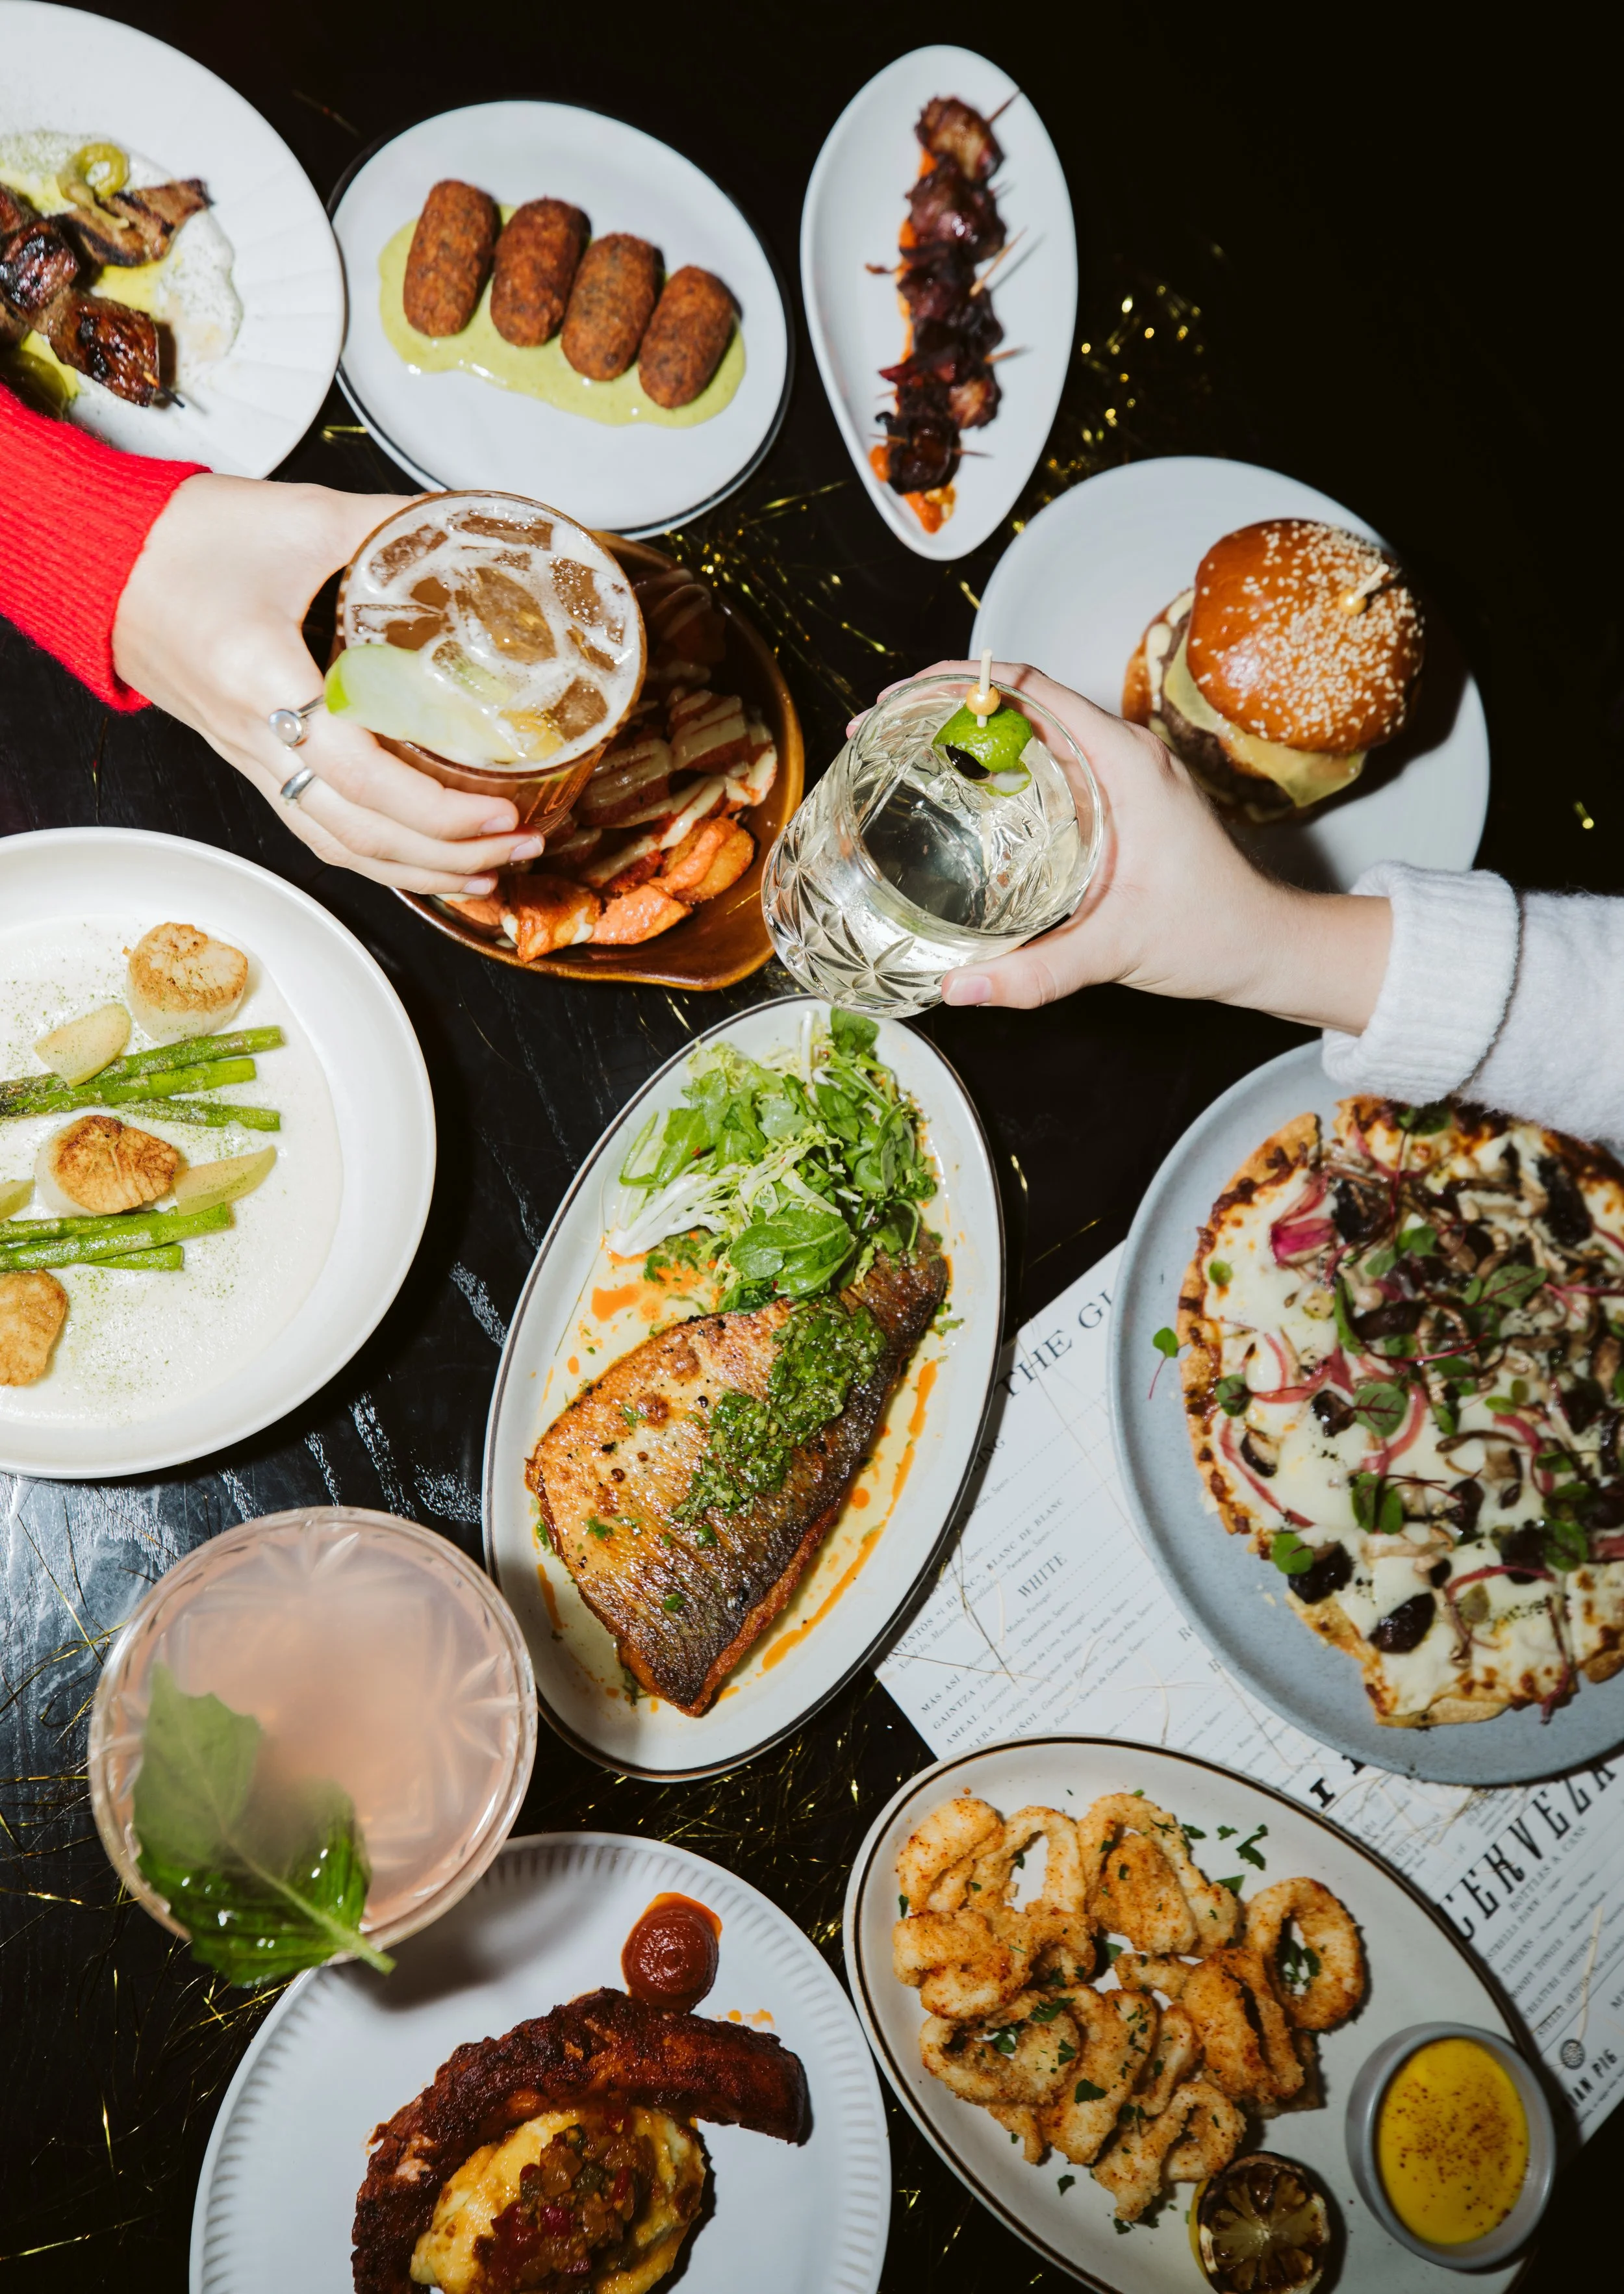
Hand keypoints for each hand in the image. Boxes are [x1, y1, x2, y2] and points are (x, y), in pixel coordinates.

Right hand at [113, 474, 543, 893]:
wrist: (103, 557)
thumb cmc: (185, 539)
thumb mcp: (302, 517)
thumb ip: (393, 524)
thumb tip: (473, 523)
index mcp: (262, 677)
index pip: (360, 774)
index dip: (437, 807)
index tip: (499, 808)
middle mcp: (252, 735)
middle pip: (356, 831)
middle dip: (446, 853)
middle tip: (520, 842)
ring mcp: (248, 757)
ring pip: (336, 844)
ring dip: (415, 869)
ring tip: (486, 868)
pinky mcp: (251, 761)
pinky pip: (317, 828)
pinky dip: (376, 855)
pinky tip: (423, 858)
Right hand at [876, 661, 1390, 1034]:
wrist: (1267, 945)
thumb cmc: (1213, 933)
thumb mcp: (1117, 951)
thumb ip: (1038, 973)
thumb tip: (959, 989)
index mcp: (1124, 762)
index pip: (1026, 687)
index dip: (953, 685)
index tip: (897, 702)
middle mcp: (1122, 752)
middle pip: (1019, 696)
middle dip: (943, 702)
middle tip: (880, 728)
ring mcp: (1122, 770)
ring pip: (1031, 724)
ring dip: (967, 729)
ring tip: (901, 750)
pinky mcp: (1119, 795)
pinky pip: (1046, 757)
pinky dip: (995, 760)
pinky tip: (956, 793)